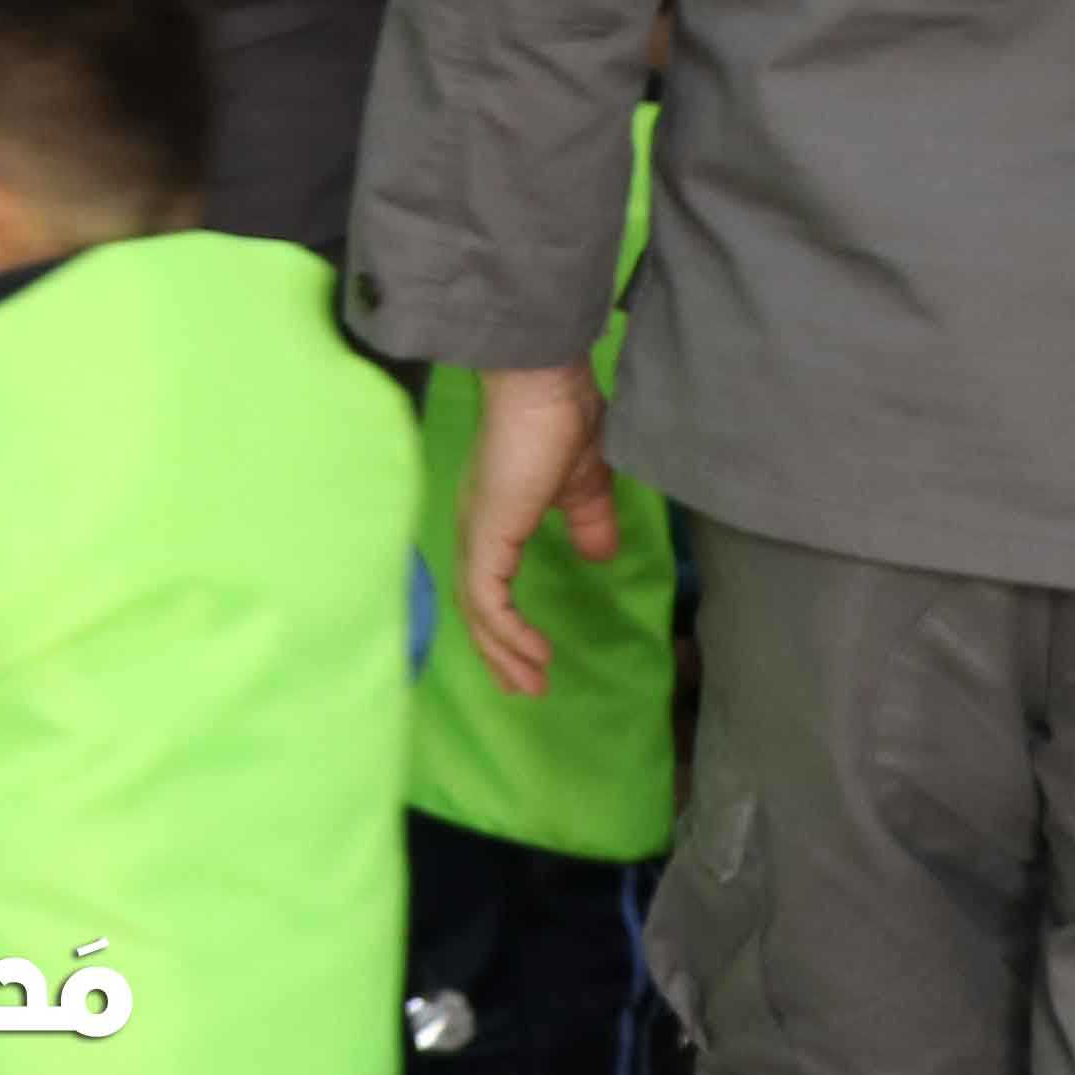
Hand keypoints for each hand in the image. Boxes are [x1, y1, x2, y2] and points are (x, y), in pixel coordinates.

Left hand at [454, 366, 619, 699]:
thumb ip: (589, 523)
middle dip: (499, 654)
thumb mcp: (585, 487)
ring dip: (503, 652)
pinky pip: (488, 599)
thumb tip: (600, 556)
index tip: (530, 661)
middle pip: (475, 608)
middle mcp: (476, 530)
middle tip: (526, 690)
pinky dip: (507, 631)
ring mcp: (477, 532)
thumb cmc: (565, 421)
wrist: (546, 384)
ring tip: (532, 683)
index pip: (486, 586)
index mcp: (494, 518)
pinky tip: (533, 652)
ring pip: (477, 611)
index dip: (504, 626)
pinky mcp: (486, 535)